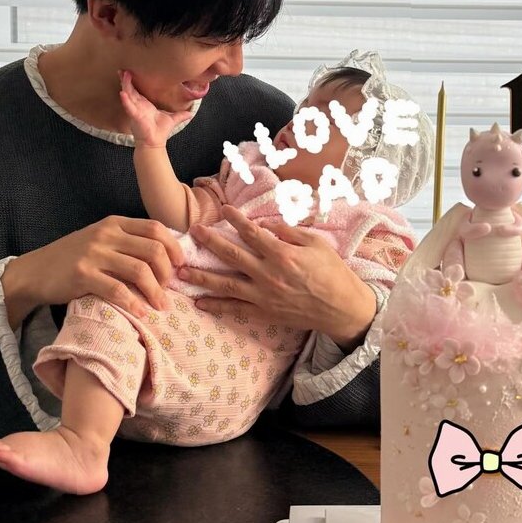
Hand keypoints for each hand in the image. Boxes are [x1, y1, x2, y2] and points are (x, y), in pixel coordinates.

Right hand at [2, 216, 185, 327]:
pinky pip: (117, 290)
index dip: (174, 248)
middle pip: (153, 249)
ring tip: (161, 306)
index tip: (180, 266)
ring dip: (156, 292)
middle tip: (169, 289)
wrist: (35, 271)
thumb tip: (165, 256)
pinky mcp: (82, 275)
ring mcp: (93, 254)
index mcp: (114, 223)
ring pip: (139, 270)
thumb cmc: (73, 258)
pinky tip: (141, 313)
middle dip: (168, 272)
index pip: (155, 228)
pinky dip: (134, 303)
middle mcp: (106, 234)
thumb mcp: (100, 240)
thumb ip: (127, 241)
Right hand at [118, 70, 192, 146]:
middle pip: (130, 90)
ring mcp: (135, 110)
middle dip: (126, 80)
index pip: (137, 90)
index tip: (130, 72)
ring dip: (125, 85)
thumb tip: (191, 113)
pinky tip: (122, 93)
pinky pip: (129, 107)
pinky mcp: (135, 116)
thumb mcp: (172, 120)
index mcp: (144, 105)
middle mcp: (138, 106)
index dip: (133, 82)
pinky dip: (125, 100)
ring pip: (128, 95)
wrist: (155, 143)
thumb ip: (180, 115)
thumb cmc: (160, 131)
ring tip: (123, 74)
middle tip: (123, 69)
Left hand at [176, 205, 375, 349]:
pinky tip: (199, 302)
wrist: (342, 308)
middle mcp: (269, 275)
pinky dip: (217, 306)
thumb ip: (288, 232)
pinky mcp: (265, 313)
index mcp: (283, 255)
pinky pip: (236, 309)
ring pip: (226, 285)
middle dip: (209, 242)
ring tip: (180, 272)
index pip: (252, 233)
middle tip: (191, 232)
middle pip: (231, 256)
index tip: (223, 209)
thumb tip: (264, 225)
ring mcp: (264, 297)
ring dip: (201, 277)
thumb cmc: (332, 272)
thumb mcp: (316, 243)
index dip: (236, 220)